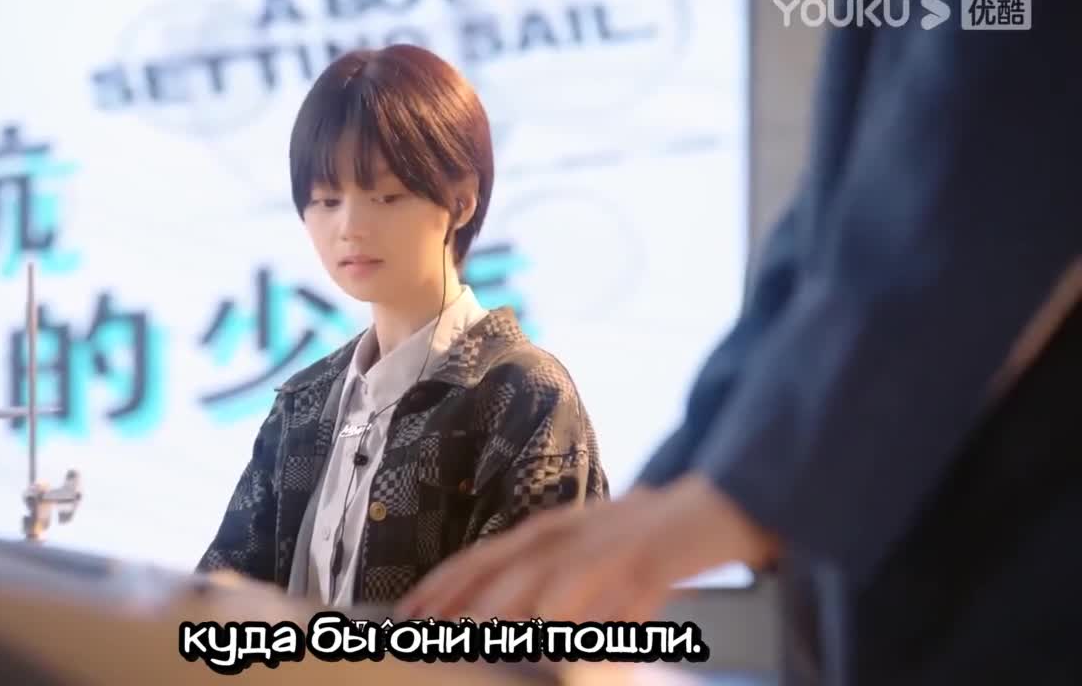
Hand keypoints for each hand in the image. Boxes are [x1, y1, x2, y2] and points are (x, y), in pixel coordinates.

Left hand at [395, 473, 777, 622]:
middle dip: (466, 596)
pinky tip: (581, 637)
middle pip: (515, 560)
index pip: (492, 553)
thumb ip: (552, 578)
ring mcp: (620, 541)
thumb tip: (510, 621)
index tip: (409, 611)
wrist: (728, 500)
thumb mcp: (595, 551)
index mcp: (560, 528)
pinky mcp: (661, 557)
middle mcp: (581, 529)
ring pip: (561, 574)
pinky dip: (601, 613)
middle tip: (430, 628)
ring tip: (485, 635)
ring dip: (520, 605)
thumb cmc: (656, 537)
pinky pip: (625, 588)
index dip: (448, 581)